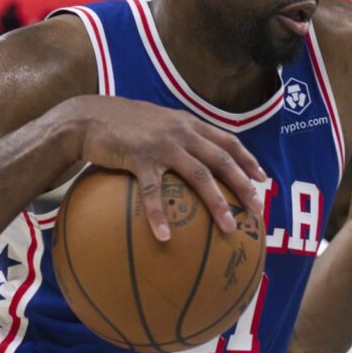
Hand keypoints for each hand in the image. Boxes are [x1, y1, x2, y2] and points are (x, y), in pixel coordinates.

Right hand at [60, 96, 266, 240]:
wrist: (89, 116)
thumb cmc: (124, 124)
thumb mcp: (158, 123)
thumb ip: (179, 136)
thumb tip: (195, 159)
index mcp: (189, 124)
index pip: (227, 140)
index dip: (247, 159)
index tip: (262, 179)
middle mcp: (182, 132)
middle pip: (221, 160)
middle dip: (243, 185)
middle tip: (256, 209)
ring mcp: (163, 145)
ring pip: (199, 175)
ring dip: (216, 203)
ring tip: (228, 227)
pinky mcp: (139, 158)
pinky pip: (153, 191)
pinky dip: (159, 214)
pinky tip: (164, 236)